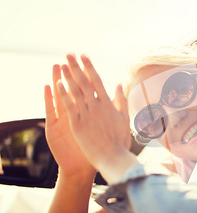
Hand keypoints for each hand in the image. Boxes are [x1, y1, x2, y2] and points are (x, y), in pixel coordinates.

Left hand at [54, 54, 131, 176]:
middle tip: (69, 54)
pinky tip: (57, 84)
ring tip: (61, 65)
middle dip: (76, 67)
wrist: (113, 158)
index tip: (84, 56)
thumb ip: (121, 101)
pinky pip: (69, 106)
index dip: (90, 67)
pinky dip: (63, 94)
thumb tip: (119, 85)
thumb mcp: (125, 119)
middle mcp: (97, 106)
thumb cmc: (120, 141)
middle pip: (85, 82)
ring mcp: (87, 114)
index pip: (97, 81)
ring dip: (68, 77)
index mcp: (109, 104)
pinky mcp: (77, 124)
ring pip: (75, 91)